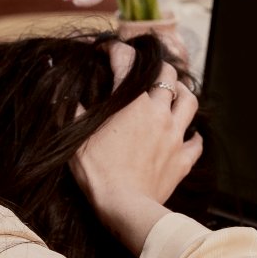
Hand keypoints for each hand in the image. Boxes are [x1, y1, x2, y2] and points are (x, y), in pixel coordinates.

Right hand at [70, 42, 203, 251]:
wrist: (125, 206)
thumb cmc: (98, 172)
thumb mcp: (76, 138)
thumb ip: (71, 110)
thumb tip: (60, 91)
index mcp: (131, 102)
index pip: (126, 61)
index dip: (115, 50)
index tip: (108, 50)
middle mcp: (158, 113)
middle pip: (168, 76)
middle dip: (158, 68)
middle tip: (148, 71)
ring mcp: (174, 135)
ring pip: (190, 102)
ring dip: (183, 94)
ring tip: (175, 94)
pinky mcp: (182, 159)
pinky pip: (196, 142)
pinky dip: (193, 136)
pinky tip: (188, 135)